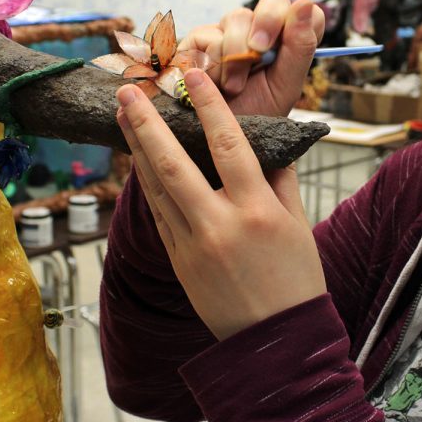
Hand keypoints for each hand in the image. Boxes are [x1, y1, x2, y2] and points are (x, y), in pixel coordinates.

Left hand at [116, 69, 326, 340]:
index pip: (229, 146)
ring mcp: (193, 246)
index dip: (209, 107)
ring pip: (157, 189)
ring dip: (136, 150)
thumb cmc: (296, 282)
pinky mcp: (178, 263)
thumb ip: (280, 180)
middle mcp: (219, 226)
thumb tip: (268, 142)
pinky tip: (138, 161)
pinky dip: (147, 185)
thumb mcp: (298, 225)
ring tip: (123, 117)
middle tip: (128, 91)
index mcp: (257, 212)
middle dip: (147, 124)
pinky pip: (159, 215)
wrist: (275, 344)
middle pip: (174, 165)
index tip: (194, 77)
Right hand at [179, 0, 325, 116]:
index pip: (307, 11)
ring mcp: (229, 30)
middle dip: (266, 25)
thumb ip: (300, 47)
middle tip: (258, 55)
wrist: (214, 138)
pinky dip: (212, 63)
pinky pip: (208, 34)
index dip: (300, 19)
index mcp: (288, 42)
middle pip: (273, 0)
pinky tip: (211, 82)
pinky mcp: (199, 38)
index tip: (289, 42)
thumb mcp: (285, 88)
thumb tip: (306, 3)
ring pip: (238, 17)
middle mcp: (260, 30)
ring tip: (233, 88)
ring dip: (237, 58)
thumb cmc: (254, 113)